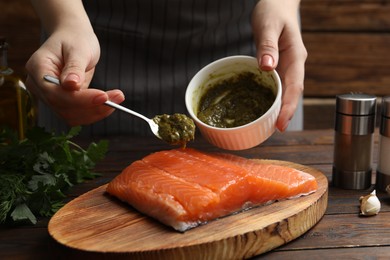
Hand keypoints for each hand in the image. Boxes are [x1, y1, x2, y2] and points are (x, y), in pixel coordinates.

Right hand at [25, 27, 124, 125]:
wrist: (73, 38)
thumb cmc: (75, 39)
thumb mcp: (78, 48)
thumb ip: (74, 67)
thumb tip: (71, 85)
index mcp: (37, 68)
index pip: (55, 93)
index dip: (79, 99)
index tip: (103, 96)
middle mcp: (39, 86)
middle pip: (63, 107)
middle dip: (92, 106)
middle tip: (118, 97)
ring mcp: (49, 96)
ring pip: (71, 115)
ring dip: (96, 112)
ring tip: (117, 98)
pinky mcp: (62, 102)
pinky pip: (78, 114)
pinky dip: (95, 111)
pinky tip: (111, 102)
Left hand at [252, 0, 306, 131]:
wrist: (277, 3)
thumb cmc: (273, 10)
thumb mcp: (268, 24)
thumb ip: (267, 45)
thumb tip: (267, 67)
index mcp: (295, 56)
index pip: (294, 86)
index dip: (288, 107)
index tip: (281, 124)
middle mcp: (294, 64)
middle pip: (292, 93)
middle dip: (284, 113)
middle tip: (274, 130)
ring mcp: (287, 66)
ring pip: (285, 91)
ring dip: (279, 108)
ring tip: (268, 126)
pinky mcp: (279, 67)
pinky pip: (277, 85)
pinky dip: (272, 98)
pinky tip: (264, 107)